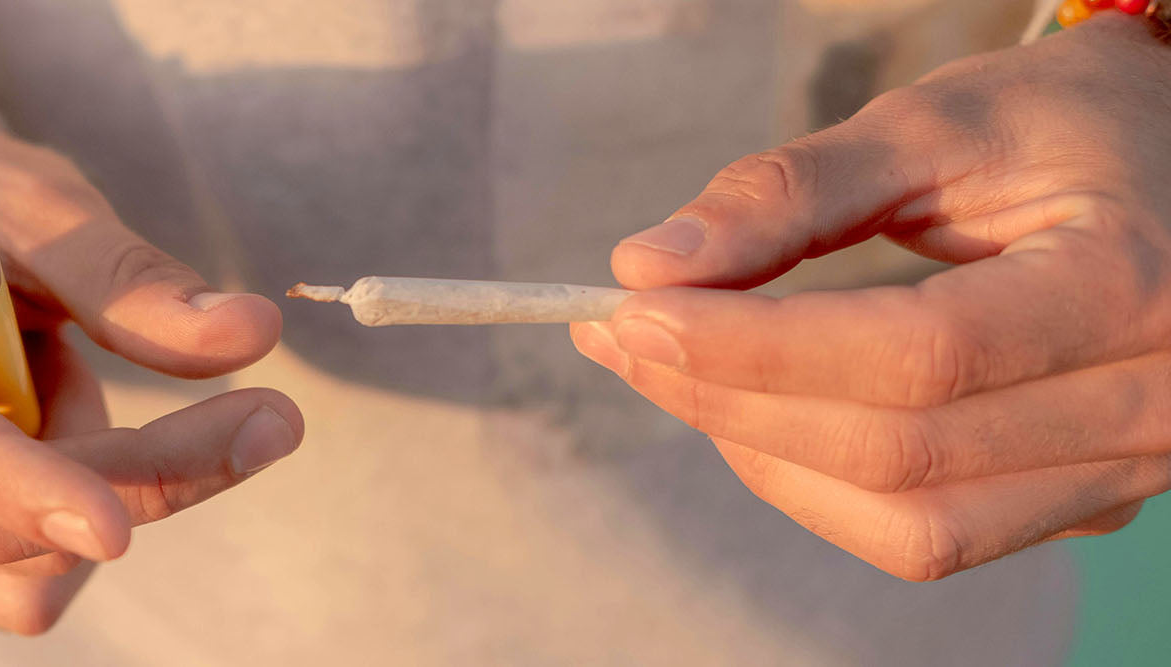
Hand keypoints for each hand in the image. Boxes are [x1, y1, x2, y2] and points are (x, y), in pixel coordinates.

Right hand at [0, 94, 301, 632]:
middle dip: (144, 473)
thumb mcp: (45, 204)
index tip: (115, 528)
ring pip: (28, 566)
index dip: (15, 484)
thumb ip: (133, 278)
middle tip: (268, 415)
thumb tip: (250, 333)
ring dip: (102, 476)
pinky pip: (26, 592)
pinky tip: (51, 436)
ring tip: (59, 371)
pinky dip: (76, 525)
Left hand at [572, 14, 1170, 580]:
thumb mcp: (940, 122)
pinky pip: (933, 533)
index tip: (632, 310)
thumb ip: (790, 191)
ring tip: (676, 376)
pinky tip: (757, 417)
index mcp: (1127, 285)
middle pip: (897, 452)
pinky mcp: (1088, 499)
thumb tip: (645, 266)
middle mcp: (1150, 402)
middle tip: (623, 339)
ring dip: (764, 458)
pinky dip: (821, 487)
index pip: (915, 357)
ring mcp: (1127, 468)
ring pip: (909, 524)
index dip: (754, 347)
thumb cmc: (1068, 125)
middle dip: (728, 400)